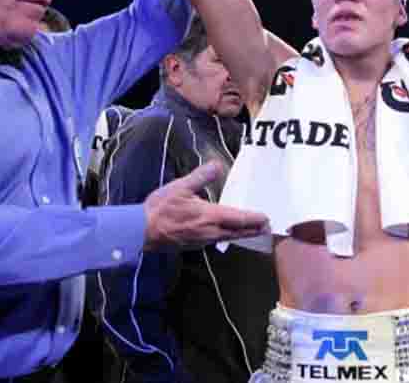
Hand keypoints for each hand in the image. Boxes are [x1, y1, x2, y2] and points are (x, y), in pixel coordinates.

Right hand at [143, 161, 268, 250]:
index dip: (254, 219)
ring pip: (228, 237)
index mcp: (210, 216)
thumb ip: (201, 177)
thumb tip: (218, 165)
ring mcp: (203, 240)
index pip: (239, 218)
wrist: (141, 231)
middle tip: (267, 228)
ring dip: (242, 234)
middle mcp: (210, 231)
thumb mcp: (181, 187)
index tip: (267, 218)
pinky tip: (228, 232)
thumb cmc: (160, 209)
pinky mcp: (195, 244)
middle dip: (253, 230)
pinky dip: (229, 236)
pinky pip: (218, 240)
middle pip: (238, 232)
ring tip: (253, 230)